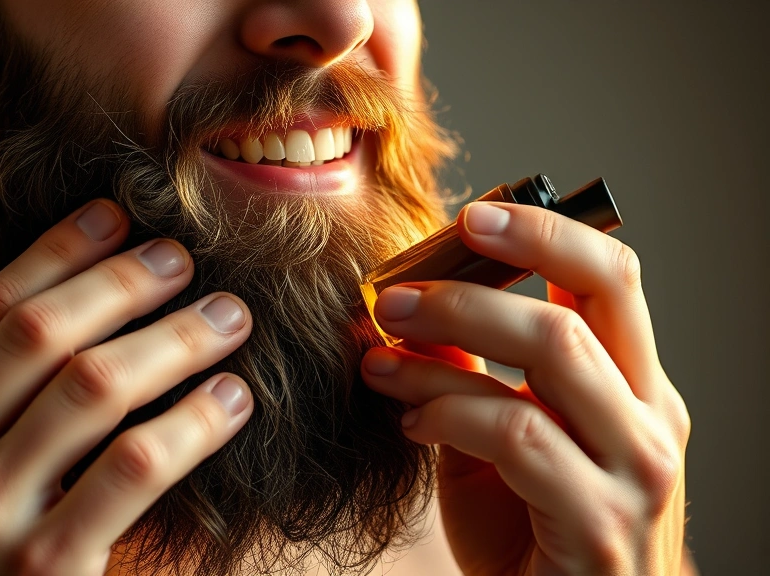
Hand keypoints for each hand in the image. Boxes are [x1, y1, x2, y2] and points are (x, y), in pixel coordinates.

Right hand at [0, 199, 253, 573]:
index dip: (54, 255)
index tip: (110, 217)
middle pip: (43, 335)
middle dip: (121, 283)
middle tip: (182, 259)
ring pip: (94, 388)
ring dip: (172, 341)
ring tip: (228, 318)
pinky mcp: (48, 570)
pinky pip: (133, 469)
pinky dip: (191, 425)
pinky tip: (232, 400)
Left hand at [360, 202, 691, 574]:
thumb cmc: (529, 535)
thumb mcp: (495, 442)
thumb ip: (470, 376)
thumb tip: (414, 310)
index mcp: (636, 387)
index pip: (610, 277)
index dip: (543, 233)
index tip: (471, 216)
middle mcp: (652, 421)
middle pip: (581, 306)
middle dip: (477, 284)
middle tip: (394, 293)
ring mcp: (636, 473)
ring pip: (550, 357)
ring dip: (447, 346)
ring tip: (382, 355)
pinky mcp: (600, 523)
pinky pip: (518, 435)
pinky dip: (449, 414)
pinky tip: (409, 425)